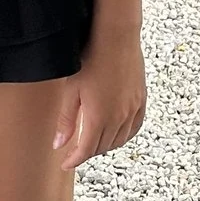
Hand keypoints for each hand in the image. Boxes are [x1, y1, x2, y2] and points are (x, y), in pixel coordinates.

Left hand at [53, 28, 146, 169]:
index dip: (74, 159)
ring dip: (105, 146)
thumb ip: (66, 120)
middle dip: (87, 153)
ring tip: (93, 143)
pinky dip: (125, 136)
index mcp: (98, 118)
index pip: (86, 150)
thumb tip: (59, 144)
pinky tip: (117, 134)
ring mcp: (132, 109)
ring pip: (120, 140)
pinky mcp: (141, 100)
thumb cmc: (90, 59)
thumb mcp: (71, 90)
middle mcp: (118, 118)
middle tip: (75, 151)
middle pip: (102, 147)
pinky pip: (135, 127)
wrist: (116, 37)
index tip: (66, 163)